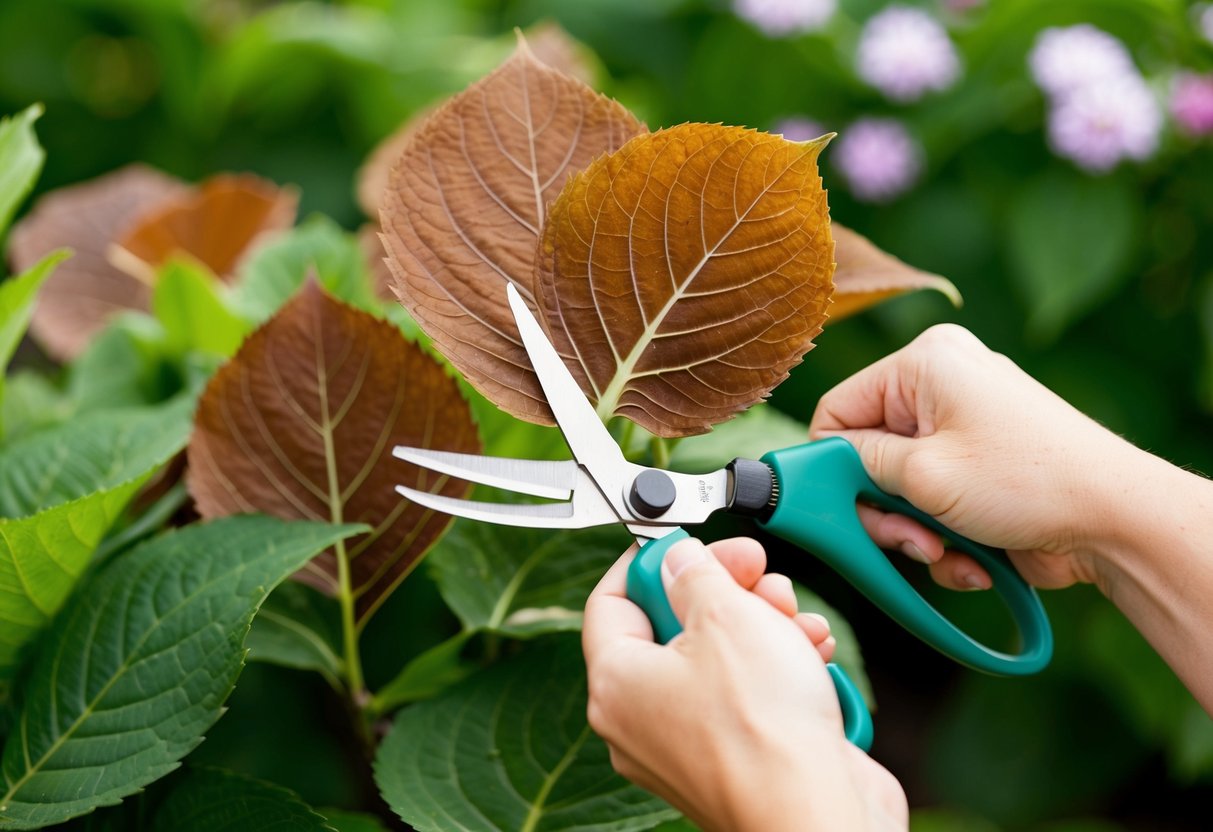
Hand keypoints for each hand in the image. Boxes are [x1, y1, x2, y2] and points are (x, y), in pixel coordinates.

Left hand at [583, 537, 906, 830]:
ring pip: (716, 658)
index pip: (610, 602)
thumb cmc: (763, 732)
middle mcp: (641, 721)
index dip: (648, 562)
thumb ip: (696, 574)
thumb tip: (680, 558)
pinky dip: (777, 666)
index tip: (683, 542)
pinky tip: (810, 650)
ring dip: (760, 624)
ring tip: (792, 615)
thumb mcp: (726, 615)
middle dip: (722, 590)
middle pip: (671, 627)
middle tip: (754, 569)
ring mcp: (688, 745)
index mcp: (617, 683)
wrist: (816, 812)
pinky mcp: (734, 760)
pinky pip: (745, 696)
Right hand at [809, 324, 1137, 591]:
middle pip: (867, 454)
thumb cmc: (1027, 482)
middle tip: (903, 539)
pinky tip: (970, 558)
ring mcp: (965, 429)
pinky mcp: (981, 469)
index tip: (834, 509)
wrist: (1115, 522)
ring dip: (914, 532)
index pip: (838, 410)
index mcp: (926, 363)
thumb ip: (858, 465)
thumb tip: (817, 464)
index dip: (829, 466)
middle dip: (882, 508)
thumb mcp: (922, 475)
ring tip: (943, 552)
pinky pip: (933, 503)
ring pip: (898, 488)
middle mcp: (943, 386)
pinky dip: (942, 537)